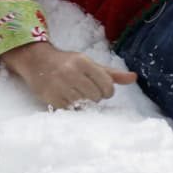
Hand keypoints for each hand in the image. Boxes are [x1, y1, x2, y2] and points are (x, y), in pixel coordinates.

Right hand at [0, 42, 136, 108]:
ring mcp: (60, 86)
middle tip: (87, 91)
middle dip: (95, 96)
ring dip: (83, 102)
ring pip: (84, 104)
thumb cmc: (68, 63)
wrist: (37, 61)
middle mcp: (71, 73)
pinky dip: (73, 107)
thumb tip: (134, 78)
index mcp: (83, 62)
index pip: (107, 84)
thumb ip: (112, 74)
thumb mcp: (90, 63)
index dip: (107, 91)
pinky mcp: (52, 98)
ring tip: (76, 94)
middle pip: (96, 96)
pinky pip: (71, 110)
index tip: (102, 90)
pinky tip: (69, 99)